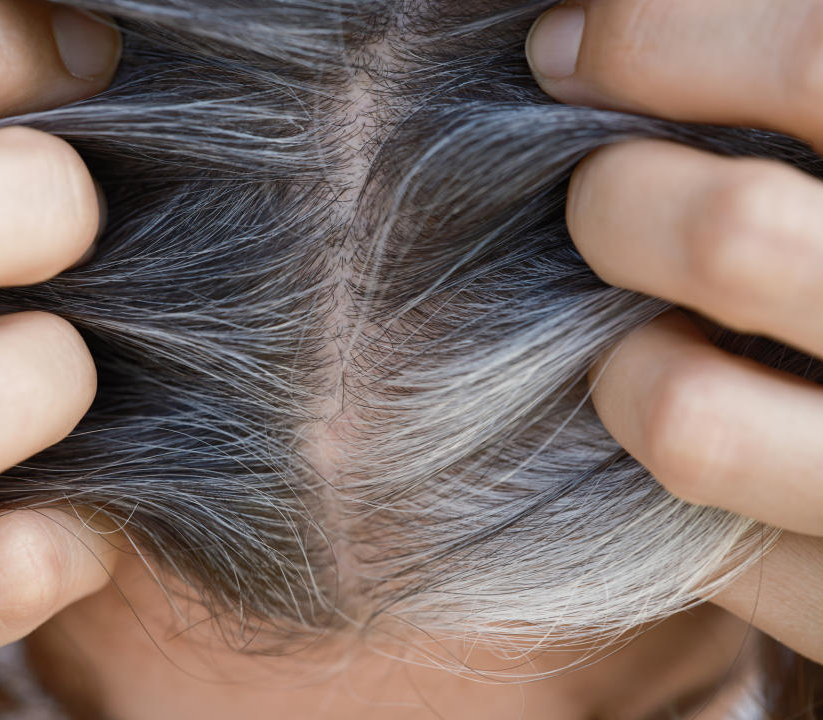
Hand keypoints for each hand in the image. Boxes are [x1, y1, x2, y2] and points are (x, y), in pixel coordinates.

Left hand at [526, 0, 822, 663]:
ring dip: (623, 366)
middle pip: (728, 236)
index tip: (562, 46)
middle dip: (613, 202)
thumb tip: (597, 29)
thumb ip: (790, 93)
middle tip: (600, 199)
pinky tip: (689, 434)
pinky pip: (697, 545)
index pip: (817, 60)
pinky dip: (660, 483)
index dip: (657, 37)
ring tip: (643, 341)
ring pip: (681, 416)